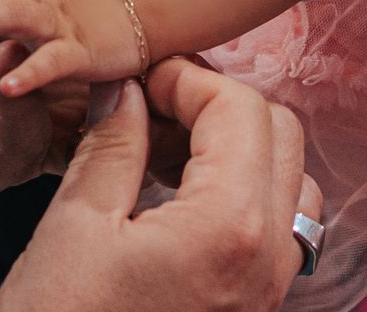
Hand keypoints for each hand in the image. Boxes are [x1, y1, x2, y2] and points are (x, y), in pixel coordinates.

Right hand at [0, 61, 321, 311]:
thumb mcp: (75, 228)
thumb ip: (114, 142)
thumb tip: (126, 85)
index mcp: (230, 226)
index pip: (240, 109)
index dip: (189, 79)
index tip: (143, 77)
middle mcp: (270, 254)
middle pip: (280, 132)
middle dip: (222, 104)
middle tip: (157, 101)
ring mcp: (271, 284)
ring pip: (292, 176)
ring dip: (243, 145)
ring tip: (172, 145)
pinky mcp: (259, 304)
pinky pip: (283, 224)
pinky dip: (248, 188)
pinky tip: (188, 192)